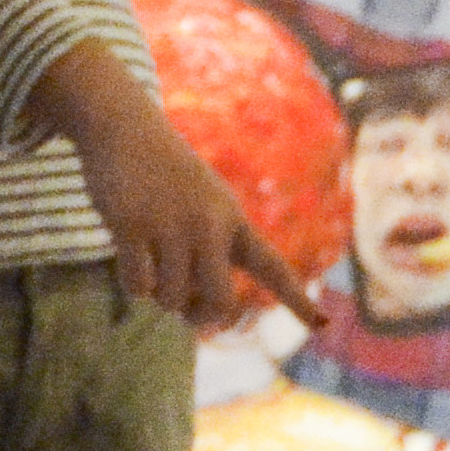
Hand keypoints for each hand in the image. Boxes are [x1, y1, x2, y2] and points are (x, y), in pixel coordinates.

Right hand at [27, 43, 298, 324]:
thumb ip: (210, 255)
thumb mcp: (204, 205)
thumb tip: (195, 313)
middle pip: (218, 303)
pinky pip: (138, 286)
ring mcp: (170, 225)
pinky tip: (130, 253)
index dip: (295, 300)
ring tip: (152, 261)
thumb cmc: (167, 177)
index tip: (323, 324)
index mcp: (233, 220)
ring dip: (158, 293)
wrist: (127, 126)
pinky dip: (133, 283)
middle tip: (185, 310)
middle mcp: (209, 224)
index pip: (271, 267)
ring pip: (171, 299)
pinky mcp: (132, 225)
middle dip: (199, 316)